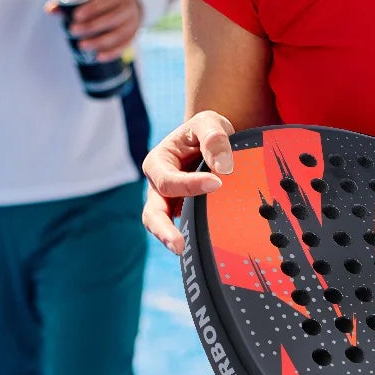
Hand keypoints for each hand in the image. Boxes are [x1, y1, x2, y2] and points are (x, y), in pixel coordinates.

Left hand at [44, 0, 141, 61]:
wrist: (134, 2)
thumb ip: (73, 1)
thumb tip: (49, 9)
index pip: (105, 1)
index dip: (92, 9)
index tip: (76, 16)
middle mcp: (128, 8)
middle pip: (111, 19)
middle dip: (91, 26)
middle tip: (73, 31)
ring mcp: (133, 23)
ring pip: (117, 34)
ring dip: (99, 42)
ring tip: (81, 45)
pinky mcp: (133, 36)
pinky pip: (124, 46)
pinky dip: (112, 53)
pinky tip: (98, 56)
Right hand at [141, 111, 236, 253]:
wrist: (212, 141)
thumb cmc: (206, 131)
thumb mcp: (209, 123)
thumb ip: (214, 138)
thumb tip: (222, 167)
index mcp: (159, 162)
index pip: (168, 180)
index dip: (189, 184)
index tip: (217, 183)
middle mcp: (158, 186)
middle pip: (153, 213)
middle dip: (163, 229)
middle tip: (179, 244)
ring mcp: (170, 204)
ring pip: (162, 227)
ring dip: (171, 239)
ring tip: (185, 251)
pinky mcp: (185, 216)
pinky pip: (184, 230)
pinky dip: (192, 238)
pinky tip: (208, 247)